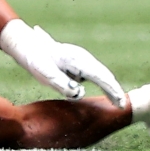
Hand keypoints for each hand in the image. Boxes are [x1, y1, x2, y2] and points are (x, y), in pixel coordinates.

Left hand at [0, 19, 123, 103]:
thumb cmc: (35, 59)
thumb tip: (78, 93)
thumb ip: (61, 84)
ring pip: (100, 73)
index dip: (112, 91)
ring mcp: (81, 57)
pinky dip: (102, 82)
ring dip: (109, 86)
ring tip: (117, 102)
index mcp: (76, 60)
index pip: (100, 76)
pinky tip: (108, 92)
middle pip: (104, 74)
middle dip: (114, 90)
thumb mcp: (45, 74)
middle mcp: (82, 56)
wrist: (27, 44)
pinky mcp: (78, 60)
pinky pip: (94, 72)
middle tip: (122, 106)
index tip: (121, 104)